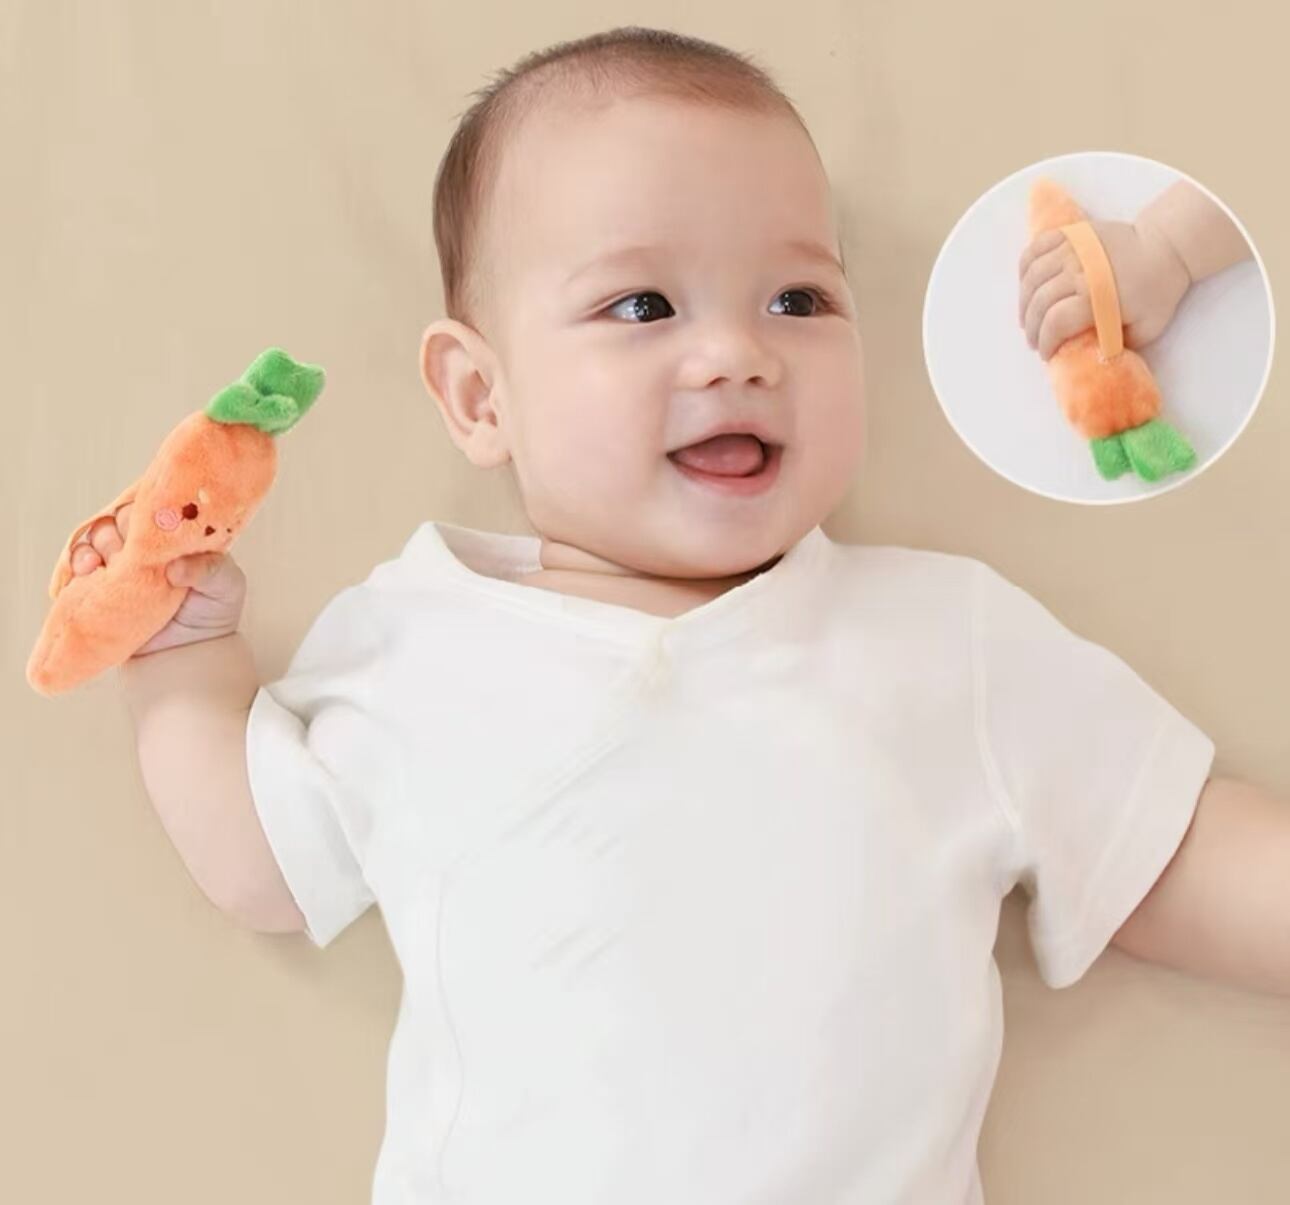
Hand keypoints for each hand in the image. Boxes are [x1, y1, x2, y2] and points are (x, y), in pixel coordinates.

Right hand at [69, 502, 247, 656]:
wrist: (192, 652)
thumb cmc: (214, 611)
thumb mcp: (226, 586)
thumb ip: (210, 569)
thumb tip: (175, 567)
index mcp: (174, 534)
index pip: (151, 510)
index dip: (142, 514)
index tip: (141, 528)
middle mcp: (144, 544)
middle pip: (118, 523)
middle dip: (114, 534)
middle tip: (120, 552)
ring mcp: (121, 564)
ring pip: (95, 541)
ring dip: (90, 548)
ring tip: (93, 565)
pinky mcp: (101, 585)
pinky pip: (80, 568)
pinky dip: (75, 567)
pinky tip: (82, 574)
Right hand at [1017, 218, 1191, 359]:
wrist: (1166, 246)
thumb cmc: (1158, 290)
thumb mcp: (1145, 330)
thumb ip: (1116, 345)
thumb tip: (1089, 357)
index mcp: (1097, 295)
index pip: (1055, 323)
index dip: (1045, 343)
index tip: (1046, 354)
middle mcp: (1079, 270)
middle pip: (1038, 302)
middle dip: (1031, 328)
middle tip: (1034, 341)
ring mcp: (1073, 248)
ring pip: (1031, 277)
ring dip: (1024, 302)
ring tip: (1028, 317)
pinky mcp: (1071, 234)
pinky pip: (1035, 249)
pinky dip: (1024, 268)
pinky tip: (1027, 285)